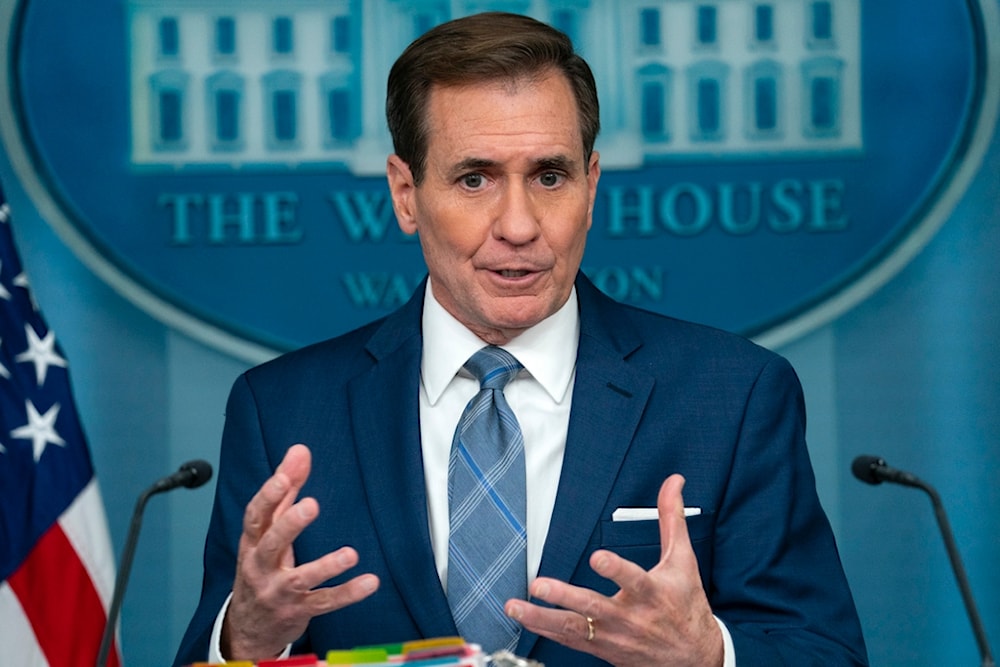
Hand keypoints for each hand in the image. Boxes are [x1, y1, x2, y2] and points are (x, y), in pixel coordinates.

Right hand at [222, 444, 379, 658]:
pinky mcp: (298, 611)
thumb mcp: (267, 531)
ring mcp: (278, 592)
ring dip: (325, 566)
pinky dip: (347, 593)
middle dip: (290, 525)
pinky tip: (370, 582)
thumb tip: (299, 450)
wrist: (248, 628)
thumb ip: (285, 490)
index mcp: (253, 542)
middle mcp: (261, 566)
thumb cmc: (261, 568)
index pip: (256, 516)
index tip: (283, 476)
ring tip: (350, 554)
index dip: (268, 496)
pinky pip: (324, 602)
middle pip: (272, 544)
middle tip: (311, 505)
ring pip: (300, 578)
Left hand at [505, 475, 722, 666]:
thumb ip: (672, 518)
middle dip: (564, 596)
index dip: (615, 570)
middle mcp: (631, 617)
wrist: (694, 656)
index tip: (597, 558)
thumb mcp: (683, 560)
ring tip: (515, 607)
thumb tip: (673, 481)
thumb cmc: (686, 603)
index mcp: (652, 593)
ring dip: (542, 618)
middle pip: (594, 607)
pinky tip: (524, 619)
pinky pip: (570, 641)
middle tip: (539, 585)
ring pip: (574, 628)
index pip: (634, 580)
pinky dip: (545, 631)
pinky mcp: (602, 649)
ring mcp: (614, 636)